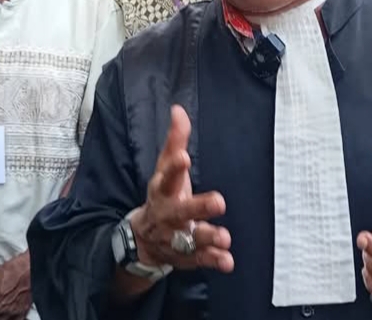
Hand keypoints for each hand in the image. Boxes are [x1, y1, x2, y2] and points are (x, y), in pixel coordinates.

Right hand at [129, 105, 232, 272]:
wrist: (143, 239)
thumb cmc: (162, 195)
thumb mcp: (165, 168)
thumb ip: (175, 141)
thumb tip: (178, 110)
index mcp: (162, 190)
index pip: (166, 177)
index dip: (174, 167)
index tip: (183, 157)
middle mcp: (168, 214)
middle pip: (181, 210)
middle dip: (199, 206)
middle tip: (219, 201)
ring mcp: (176, 237)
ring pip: (191, 238)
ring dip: (208, 237)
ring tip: (225, 237)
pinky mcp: (186, 256)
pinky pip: (200, 259)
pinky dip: (213, 261)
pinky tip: (227, 260)